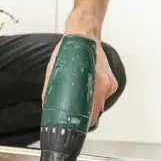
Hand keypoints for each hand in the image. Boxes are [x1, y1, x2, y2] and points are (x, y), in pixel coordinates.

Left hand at [45, 12, 118, 127]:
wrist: (84, 34)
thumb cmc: (71, 49)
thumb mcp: (55, 69)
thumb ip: (52, 88)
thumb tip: (48, 104)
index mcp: (94, 83)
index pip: (90, 114)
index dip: (81, 123)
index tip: (75, 127)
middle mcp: (104, 84)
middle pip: (95, 112)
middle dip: (84, 116)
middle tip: (74, 115)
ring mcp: (109, 84)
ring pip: (99, 104)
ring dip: (90, 104)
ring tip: (80, 96)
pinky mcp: (112, 82)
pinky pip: (104, 96)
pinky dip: (96, 95)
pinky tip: (88, 86)